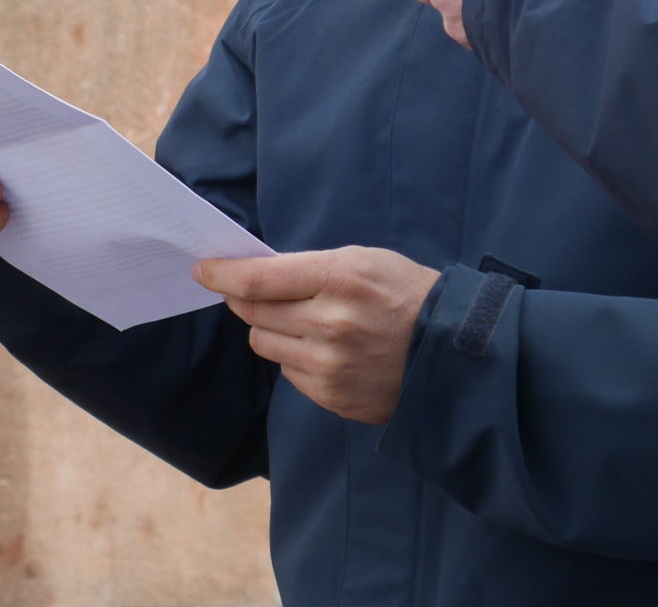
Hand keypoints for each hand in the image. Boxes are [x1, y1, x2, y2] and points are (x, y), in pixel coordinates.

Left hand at [195, 247, 439, 423]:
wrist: (454, 353)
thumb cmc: (406, 295)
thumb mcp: (363, 261)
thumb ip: (308, 267)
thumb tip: (254, 274)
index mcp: (338, 279)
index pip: (258, 280)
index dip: (222, 274)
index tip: (203, 270)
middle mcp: (329, 324)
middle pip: (253, 312)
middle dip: (244, 299)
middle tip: (249, 292)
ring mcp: (330, 365)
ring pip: (263, 343)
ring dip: (270, 330)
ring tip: (303, 322)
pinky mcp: (333, 397)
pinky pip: (288, 373)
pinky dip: (294, 358)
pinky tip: (324, 350)